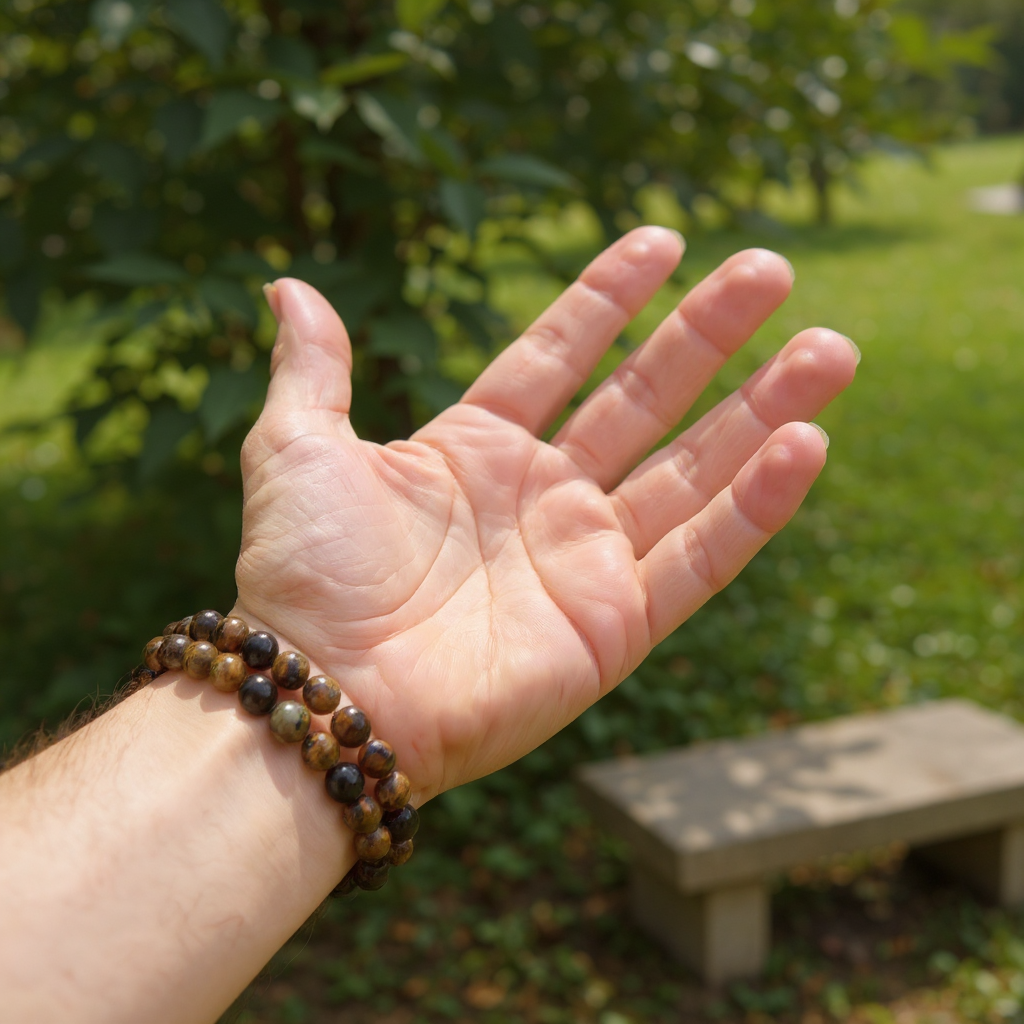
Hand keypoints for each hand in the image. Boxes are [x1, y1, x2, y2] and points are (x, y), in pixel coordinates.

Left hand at [236, 227, 856, 802]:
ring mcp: (584, 561)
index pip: (558, 356)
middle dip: (710, 336)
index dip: (608, 298)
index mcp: (474, 449)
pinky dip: (756, 506)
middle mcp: (539, 499)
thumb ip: (314, 369)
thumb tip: (286, 286)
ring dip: (763, 411)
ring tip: (830, 349)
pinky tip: (806, 443)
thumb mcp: (296, 449)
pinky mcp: (616, 625)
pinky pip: (701, 557)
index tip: (663, 240)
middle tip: (774, 270)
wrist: (328, 695)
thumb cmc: (304, 577)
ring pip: (693, 471)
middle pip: (645, 401)